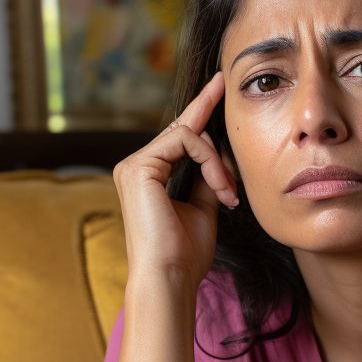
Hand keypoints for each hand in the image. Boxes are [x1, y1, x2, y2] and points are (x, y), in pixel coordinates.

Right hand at [113, 71, 237, 290]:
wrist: (171, 277)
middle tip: (228, 137)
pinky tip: (220, 188)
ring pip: (188, 134)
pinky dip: (210, 162)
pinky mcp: (138, 167)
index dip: (200, 108)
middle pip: (185, 131)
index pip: (180, 136)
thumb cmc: (186, 254)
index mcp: (150, 176)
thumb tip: (221, 158)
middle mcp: (137, 166)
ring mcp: (133, 165)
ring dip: (217, 163)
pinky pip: (184, 140)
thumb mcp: (204, 208)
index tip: (219, 85)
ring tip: (227, 194)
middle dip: (217, 146)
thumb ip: (209, 179)